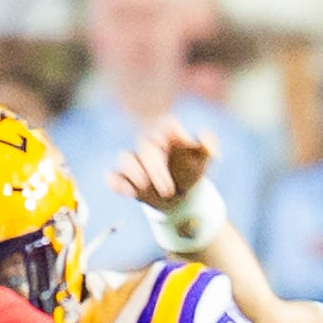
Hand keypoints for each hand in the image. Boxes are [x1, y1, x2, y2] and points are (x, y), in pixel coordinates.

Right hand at [110, 122, 225, 252]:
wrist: (181, 196)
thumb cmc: (191, 172)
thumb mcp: (204, 160)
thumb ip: (208, 147)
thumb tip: (205, 138)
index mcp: (167, 135)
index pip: (166, 126)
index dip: (171, 134)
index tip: (176, 143)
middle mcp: (148, 145)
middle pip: (146, 147)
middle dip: (155, 167)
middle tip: (168, 189)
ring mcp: (135, 161)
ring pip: (126, 158)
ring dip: (134, 172)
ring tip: (144, 185)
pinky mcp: (125, 178)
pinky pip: (114, 176)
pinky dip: (116, 183)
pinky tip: (128, 192)